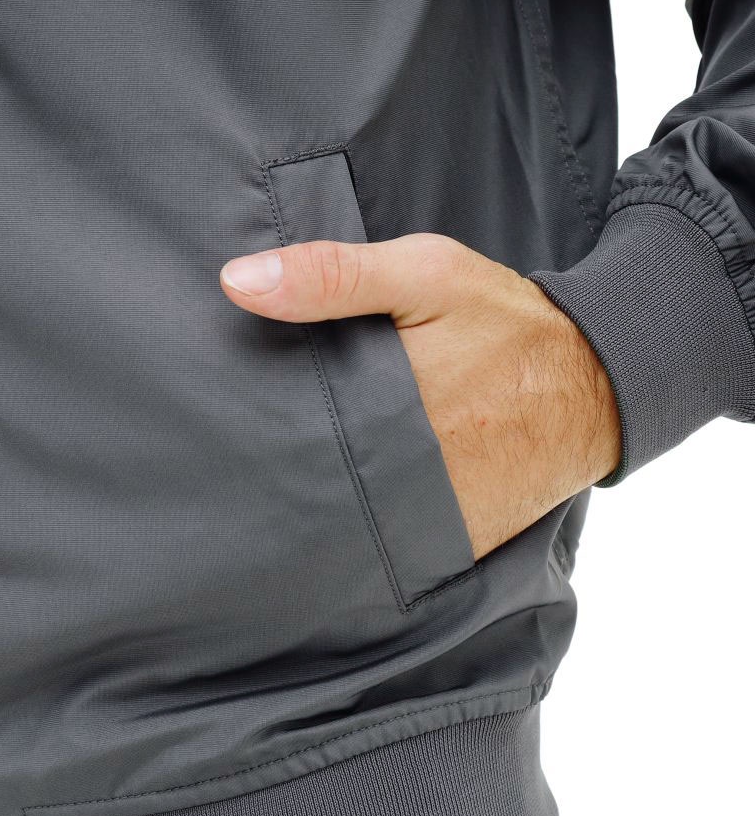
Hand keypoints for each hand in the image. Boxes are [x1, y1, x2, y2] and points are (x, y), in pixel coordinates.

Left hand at [219, 233, 620, 560]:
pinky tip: (349, 495)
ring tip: (284, 472)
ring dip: (314, 493)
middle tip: (242, 440)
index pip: (281, 424)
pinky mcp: (450, 541)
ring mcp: (426, 514)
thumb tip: (237, 282)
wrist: (595, 385)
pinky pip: (384, 542)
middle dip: (273, 456)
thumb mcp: (425, 274)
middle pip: (301, 474)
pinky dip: (361, 522)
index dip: (247, 415)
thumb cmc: (503, 323)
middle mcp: (400, 470)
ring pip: (337, 514)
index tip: (218, 403)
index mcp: (384, 401)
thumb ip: (332, 275)